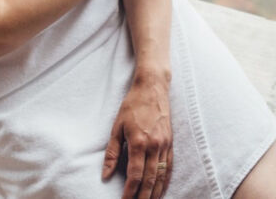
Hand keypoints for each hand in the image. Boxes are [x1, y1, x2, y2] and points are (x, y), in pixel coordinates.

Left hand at [105, 76, 173, 198]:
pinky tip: (161, 189)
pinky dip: (165, 180)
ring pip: (161, 174)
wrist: (152, 88)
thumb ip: (112, 153)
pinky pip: (169, 165)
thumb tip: (106, 175)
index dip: (130, 191)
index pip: (134, 174)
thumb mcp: (116, 128)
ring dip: (155, 192)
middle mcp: (154, 145)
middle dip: (143, 196)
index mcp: (139, 142)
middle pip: (149, 178)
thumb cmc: (132, 106)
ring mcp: (164, 144)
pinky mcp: (170, 142)